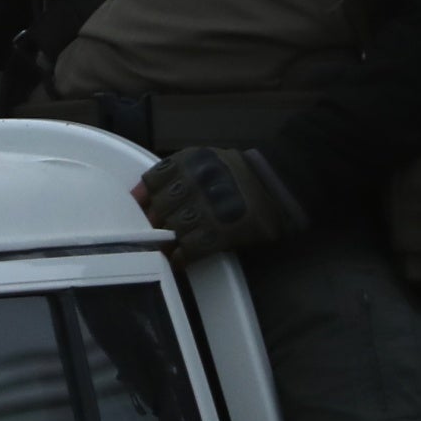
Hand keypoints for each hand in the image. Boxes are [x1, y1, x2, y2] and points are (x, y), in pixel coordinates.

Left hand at [134, 147, 303, 259]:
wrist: (277, 183)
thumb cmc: (237, 173)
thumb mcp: (204, 162)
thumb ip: (175, 174)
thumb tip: (142, 199)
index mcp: (189, 161)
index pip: (152, 181)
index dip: (146, 199)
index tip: (143, 210)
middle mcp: (196, 181)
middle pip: (161, 208)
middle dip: (157, 222)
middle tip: (157, 232)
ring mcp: (209, 207)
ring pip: (174, 228)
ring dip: (169, 240)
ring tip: (168, 247)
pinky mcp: (223, 231)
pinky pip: (192, 247)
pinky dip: (182, 256)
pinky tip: (180, 259)